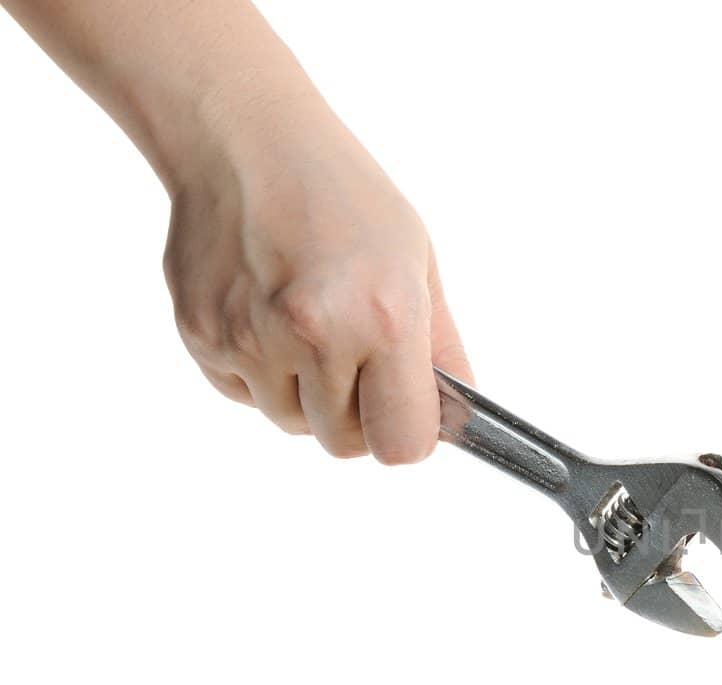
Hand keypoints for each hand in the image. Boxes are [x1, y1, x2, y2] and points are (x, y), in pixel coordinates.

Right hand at [162, 109, 470, 461]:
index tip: (405, 414)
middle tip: (356, 361)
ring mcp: (250, 340)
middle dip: (357, 416)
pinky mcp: (202, 337)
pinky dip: (260, 372)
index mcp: (382, 319)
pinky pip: (244, 394)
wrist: (242, 141)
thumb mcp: (417, 263)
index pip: (402, 443)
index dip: (407, 435)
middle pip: (343, 442)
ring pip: (290, 422)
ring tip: (309, 324)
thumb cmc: (339, 194)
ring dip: (306, 394)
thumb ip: (440, 349)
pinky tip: (269, 313)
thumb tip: (454, 420)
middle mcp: (315, 336)